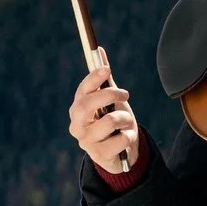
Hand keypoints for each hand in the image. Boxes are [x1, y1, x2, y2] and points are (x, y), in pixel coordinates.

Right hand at [68, 47, 140, 173]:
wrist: (120, 151)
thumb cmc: (112, 120)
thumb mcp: (110, 99)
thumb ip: (104, 78)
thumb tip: (99, 50)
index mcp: (78, 108)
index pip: (82, 91)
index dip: (93, 78)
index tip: (106, 69)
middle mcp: (77, 124)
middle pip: (86, 105)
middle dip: (108, 95)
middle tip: (125, 94)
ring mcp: (86, 141)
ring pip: (110, 121)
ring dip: (125, 118)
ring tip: (126, 122)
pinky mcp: (99, 155)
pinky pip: (121, 139)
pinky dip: (129, 136)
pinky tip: (126, 139)